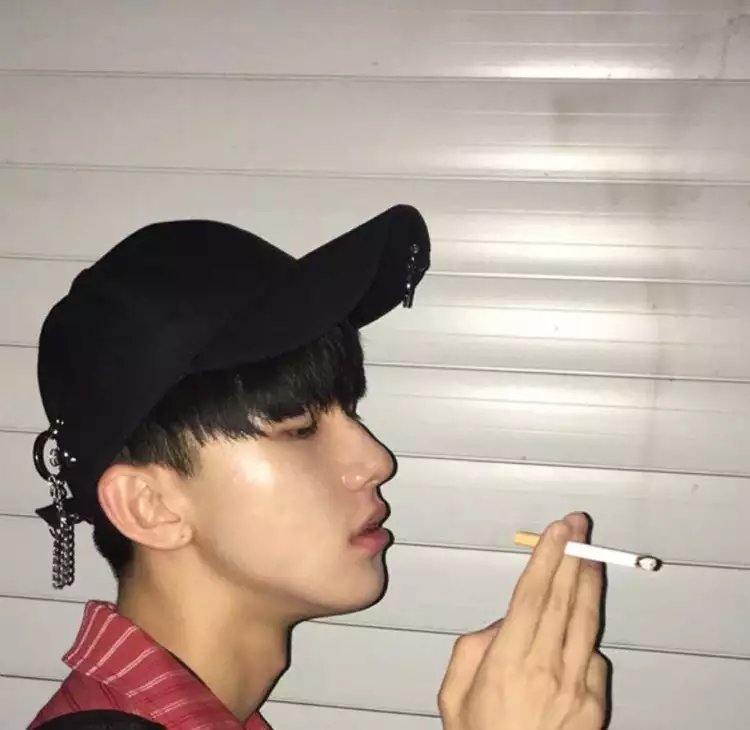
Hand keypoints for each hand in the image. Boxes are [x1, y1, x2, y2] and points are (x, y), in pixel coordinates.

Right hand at [438, 513, 608, 729]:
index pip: (532, 595)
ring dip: (589, 584)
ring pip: (585, 621)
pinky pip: (591, 658)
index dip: (546, 558)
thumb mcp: (454, 692)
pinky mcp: (594, 705)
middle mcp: (546, 667)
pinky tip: (577, 628)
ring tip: (591, 555)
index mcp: (508, 659)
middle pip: (563, 599)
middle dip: (571, 556)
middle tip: (578, 525)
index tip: (556, 531)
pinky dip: (584, 636)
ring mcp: (576, 686)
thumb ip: (474, 647)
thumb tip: (502, 622)